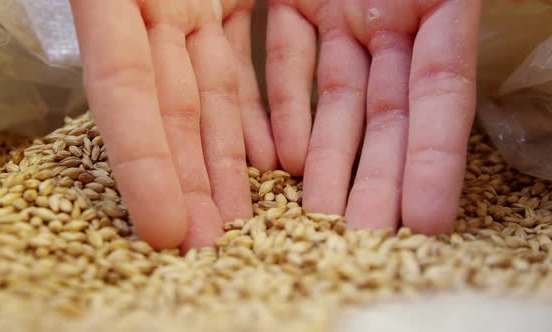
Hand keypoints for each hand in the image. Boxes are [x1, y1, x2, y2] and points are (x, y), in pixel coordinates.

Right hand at [70, 0, 277, 249]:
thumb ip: (119, 3)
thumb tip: (129, 72)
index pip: (125, 89)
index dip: (143, 161)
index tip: (164, 231)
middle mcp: (151, 10)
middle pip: (173, 110)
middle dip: (189, 183)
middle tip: (206, 249)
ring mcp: (191, 9)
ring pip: (212, 96)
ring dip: (225, 160)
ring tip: (241, 222)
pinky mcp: (226, 1)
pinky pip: (241, 64)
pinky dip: (252, 111)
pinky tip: (267, 159)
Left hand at [266, 0, 480, 233]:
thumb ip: (442, 19)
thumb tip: (441, 83)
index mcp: (440, 8)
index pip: (441, 98)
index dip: (435, 161)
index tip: (428, 223)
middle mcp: (392, 23)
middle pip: (386, 116)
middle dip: (377, 181)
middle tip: (362, 240)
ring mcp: (342, 15)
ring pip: (336, 99)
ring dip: (326, 159)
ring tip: (318, 214)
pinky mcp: (296, 0)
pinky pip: (287, 54)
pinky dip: (283, 104)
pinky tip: (281, 157)